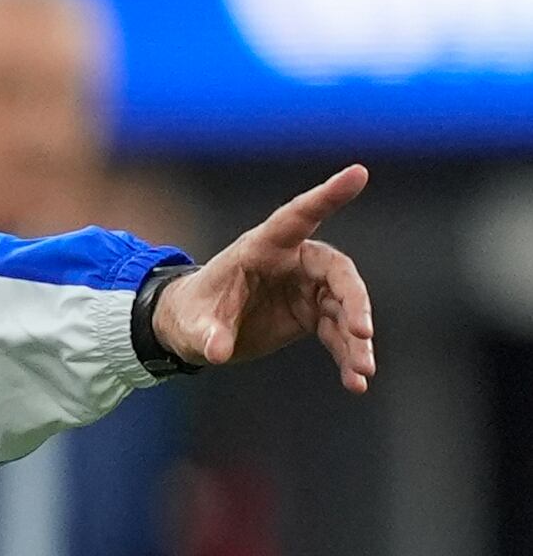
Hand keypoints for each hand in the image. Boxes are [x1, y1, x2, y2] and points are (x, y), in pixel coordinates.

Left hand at [151, 164, 374, 392]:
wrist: (194, 331)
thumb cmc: (191, 313)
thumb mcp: (192, 324)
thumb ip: (206, 333)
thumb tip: (215, 352)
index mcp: (261, 247)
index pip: (299, 215)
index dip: (328, 195)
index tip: (358, 173)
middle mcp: (292, 262)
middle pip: (338, 273)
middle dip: (355, 302)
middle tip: (363, 332)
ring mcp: (306, 288)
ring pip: (345, 308)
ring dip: (356, 339)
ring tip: (363, 372)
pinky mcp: (311, 314)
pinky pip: (338, 334)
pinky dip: (347, 356)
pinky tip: (355, 382)